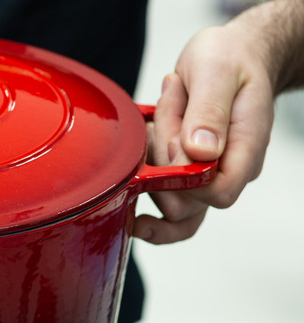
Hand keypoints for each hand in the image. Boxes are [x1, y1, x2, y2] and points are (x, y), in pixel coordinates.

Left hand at [134, 23, 274, 243]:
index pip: (217, 193)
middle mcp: (229, 169)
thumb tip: (200, 151)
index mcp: (245, 148)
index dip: (183, 177)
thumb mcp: (216, 72)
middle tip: (165, 113)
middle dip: (161, 161)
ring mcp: (208, 175)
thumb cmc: (230, 59)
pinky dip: (145, 174)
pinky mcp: (188, 172)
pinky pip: (164, 195)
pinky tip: (142, 150)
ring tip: (161, 115)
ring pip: (170, 200)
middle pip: (186, 201)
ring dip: (152, 160)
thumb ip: (209, 112)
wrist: (232, 55)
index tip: (172, 140)